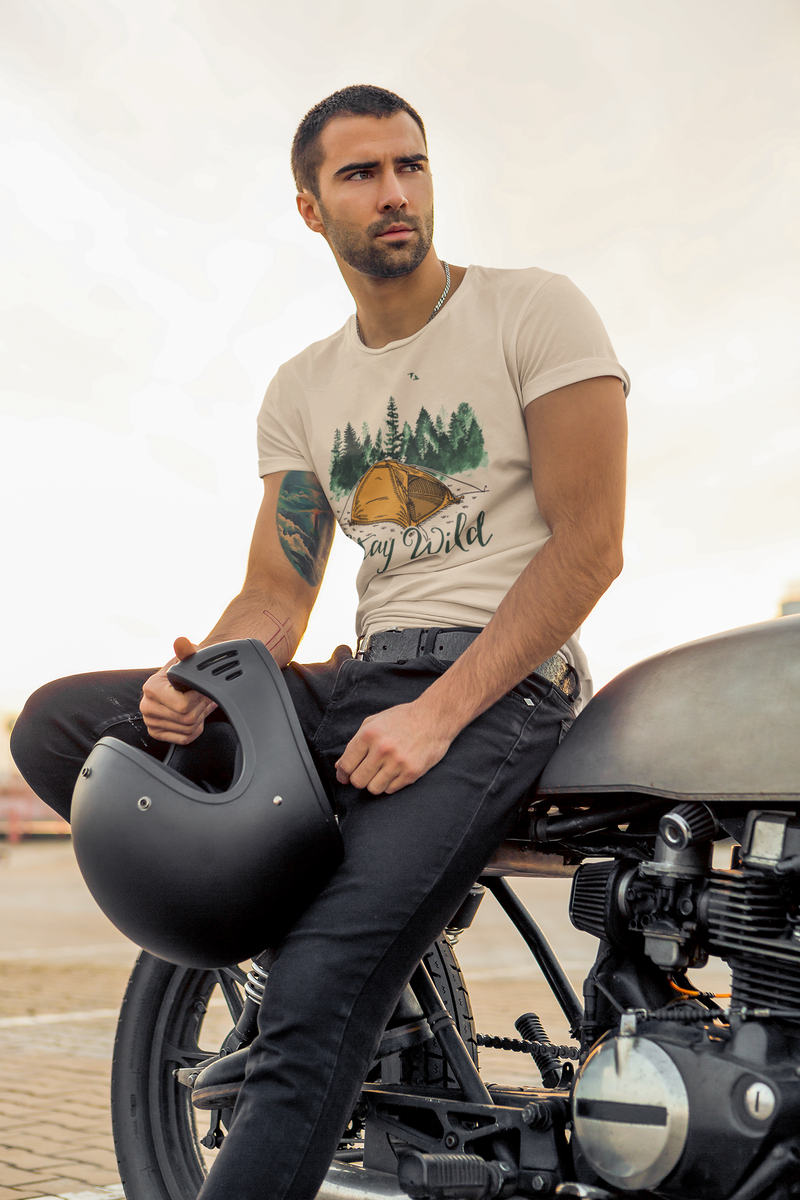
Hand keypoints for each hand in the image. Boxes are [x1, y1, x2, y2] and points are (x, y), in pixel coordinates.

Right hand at [140, 636, 217, 743]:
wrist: (180, 680)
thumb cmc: (186, 669)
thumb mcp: (187, 658)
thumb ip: (186, 650)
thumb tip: (182, 642)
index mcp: (151, 688)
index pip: (183, 705)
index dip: (199, 698)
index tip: (202, 688)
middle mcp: (147, 706)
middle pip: (187, 719)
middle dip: (201, 707)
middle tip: (205, 697)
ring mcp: (150, 722)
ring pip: (188, 729)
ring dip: (200, 717)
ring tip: (201, 704)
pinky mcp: (157, 733)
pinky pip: (185, 738)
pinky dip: (195, 729)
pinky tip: (195, 715)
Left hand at [335, 701, 453, 795]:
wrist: (434, 718)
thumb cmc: (402, 719)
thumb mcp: (374, 722)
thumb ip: (354, 743)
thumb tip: (340, 766)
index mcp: (369, 734)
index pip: (346, 765)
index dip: (342, 774)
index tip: (344, 777)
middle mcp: (382, 749)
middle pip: (358, 781)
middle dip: (358, 780)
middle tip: (364, 774)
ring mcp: (398, 762)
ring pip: (373, 788)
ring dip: (374, 783)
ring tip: (380, 772)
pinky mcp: (411, 772)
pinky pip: (391, 789)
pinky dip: (389, 784)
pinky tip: (394, 772)